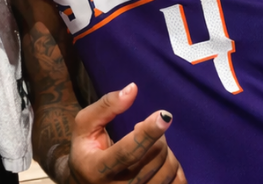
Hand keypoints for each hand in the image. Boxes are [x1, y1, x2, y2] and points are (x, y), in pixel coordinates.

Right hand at [65, 83, 184, 183]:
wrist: (85, 181)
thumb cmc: (86, 148)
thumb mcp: (85, 124)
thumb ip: (107, 106)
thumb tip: (133, 89)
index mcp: (97, 169)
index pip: (128, 152)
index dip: (147, 133)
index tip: (164, 116)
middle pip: (154, 158)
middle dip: (156, 136)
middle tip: (142, 128)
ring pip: (168, 170)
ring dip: (165, 149)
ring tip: (150, 145)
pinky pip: (177, 182)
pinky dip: (176, 167)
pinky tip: (162, 160)